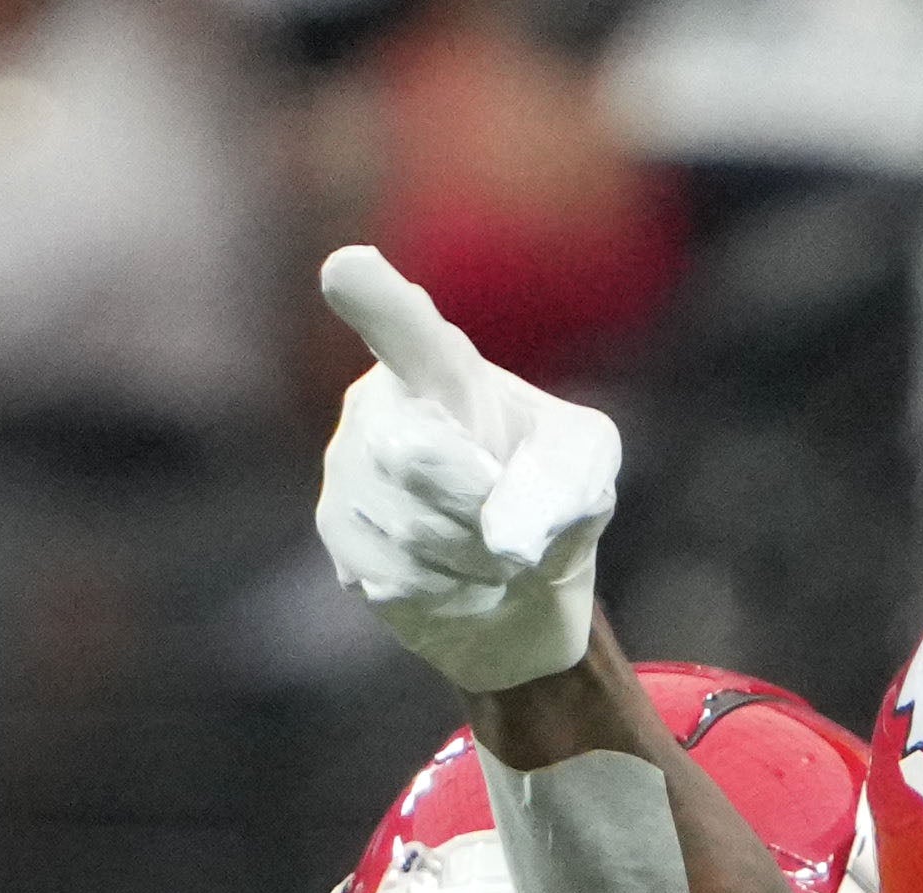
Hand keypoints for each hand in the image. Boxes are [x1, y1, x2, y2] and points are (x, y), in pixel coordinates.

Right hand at [315, 244, 620, 694]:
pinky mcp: (339, 535)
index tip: (348, 269)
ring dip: (476, 559)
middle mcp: (376, 405)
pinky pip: (396, 576)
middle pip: (416, 459)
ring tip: (492, 555)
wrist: (518, 584)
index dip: (374, 299)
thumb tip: (507, 539)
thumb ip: (564, 483)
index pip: (401, 327)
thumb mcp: (584, 467)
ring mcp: (346, 470)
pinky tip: (462, 579)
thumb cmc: (550, 494)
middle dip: (479, 508)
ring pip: (411, 530)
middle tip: (514, 531)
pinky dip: (451, 592)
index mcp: (438, 364)